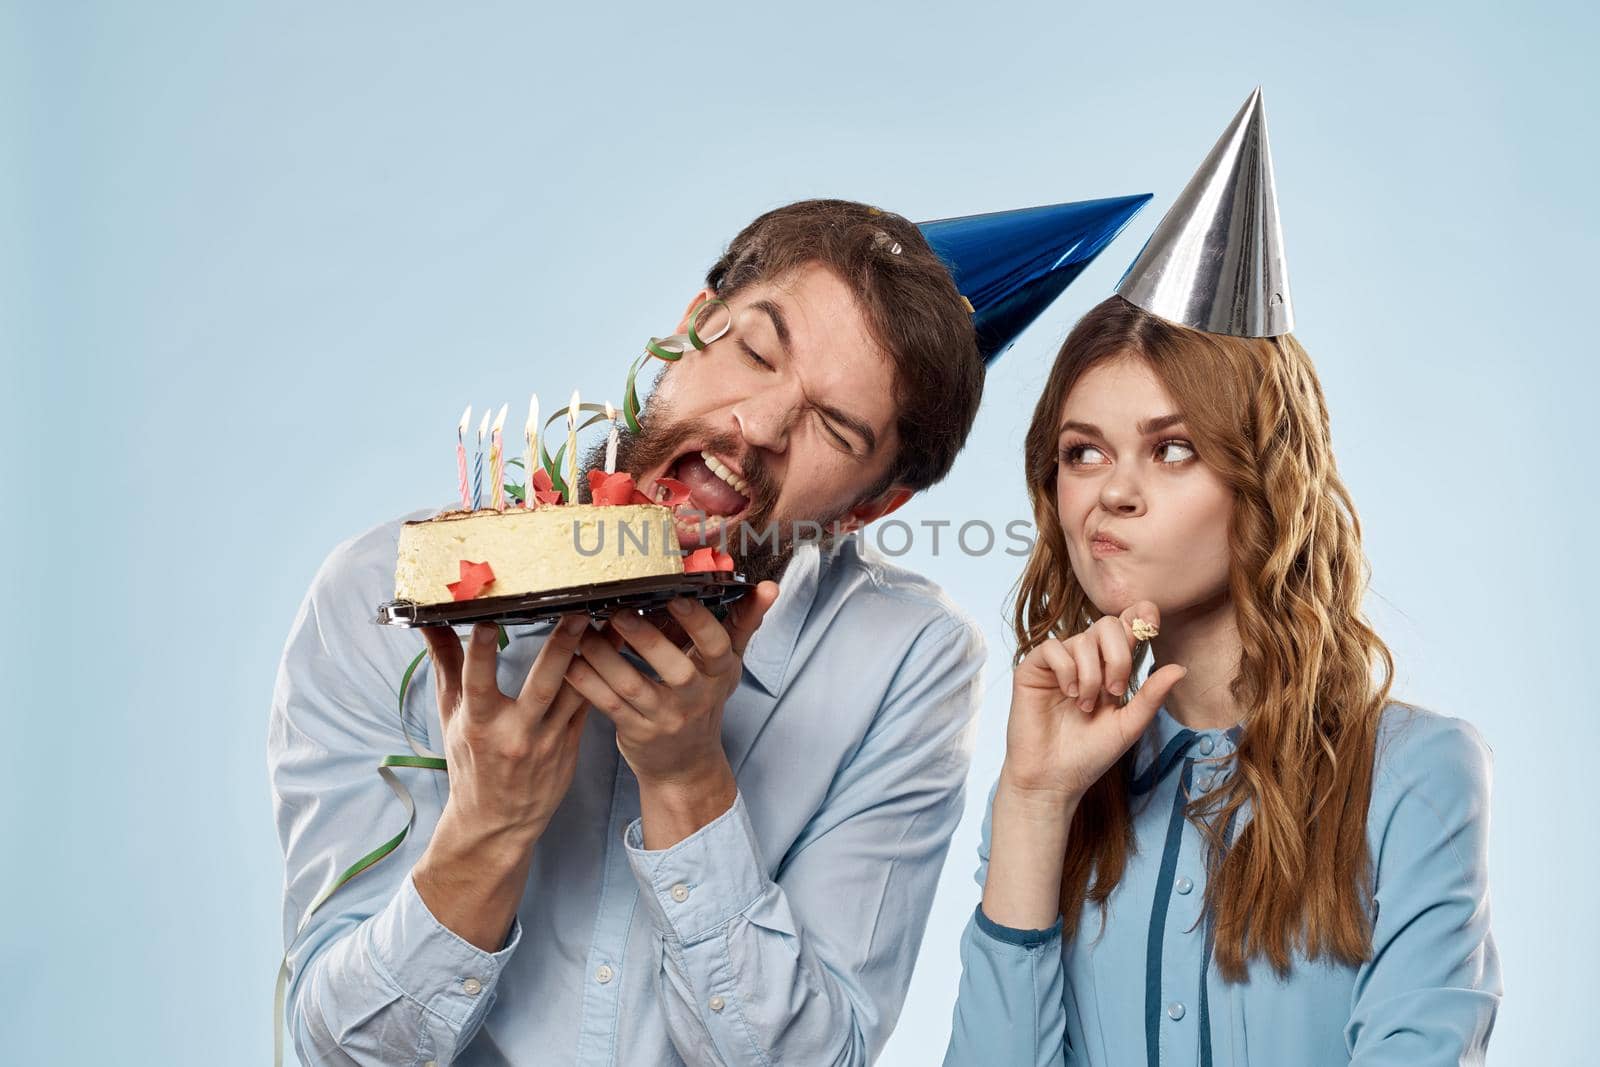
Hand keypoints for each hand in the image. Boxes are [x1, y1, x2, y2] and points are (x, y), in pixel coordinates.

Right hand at [419, 615, 591, 854]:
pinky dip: (601, 677)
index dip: (480, 654)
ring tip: (610, 623)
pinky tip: (615, 650)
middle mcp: (515, 733)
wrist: (497, 822)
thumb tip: (428, 621)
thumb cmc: (470, 763)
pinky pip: (588, 705)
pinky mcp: (570, 744)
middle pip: (542, 686)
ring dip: (594, 658)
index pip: (477, 683)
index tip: (486, 622)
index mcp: (479, 725)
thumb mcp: (451, 716)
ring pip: (575, 693)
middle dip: (560, 649)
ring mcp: (547, 740)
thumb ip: (445, 665)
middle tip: (576, 614)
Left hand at [564, 582, 778, 788]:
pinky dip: (586, 680)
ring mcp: (664, 718)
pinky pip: (607, 703)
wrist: (686, 765)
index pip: (717, 646)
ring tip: (583, 629)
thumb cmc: (703, 702)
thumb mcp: (728, 666)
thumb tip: (770, 587)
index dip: (698, 622)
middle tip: (618, 609)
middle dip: (645, 637)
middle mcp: (695, 698)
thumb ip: (744, 623)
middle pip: (674, 667)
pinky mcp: (635, 731)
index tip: (676, 596)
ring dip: (604, 655)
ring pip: (631, 684)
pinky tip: (570, 659)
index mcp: (720, 674)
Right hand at [1001, 600, 1186, 805]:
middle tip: (1114, 691)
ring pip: (1082, 639)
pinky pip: (1053, 648)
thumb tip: (1180, 668)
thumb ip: (1151, 695)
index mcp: (1109, 668)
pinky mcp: (1031, 668)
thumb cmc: (1090, 755)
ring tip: (1085, 705)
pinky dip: (1066, 670)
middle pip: (1107, 625)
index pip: (1125, 626)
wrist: (1053, 779)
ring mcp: (1057, 663)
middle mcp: (1083, 660)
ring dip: (1091, 675)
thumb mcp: (1129, 725)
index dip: (1139, 616)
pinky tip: (1068, 694)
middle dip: (1118, 656)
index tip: (1151, 627)